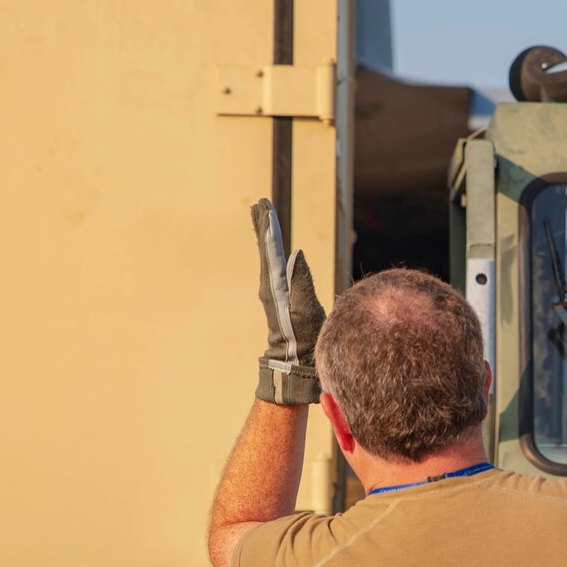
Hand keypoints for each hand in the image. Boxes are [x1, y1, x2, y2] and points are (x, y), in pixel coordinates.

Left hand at [252, 199, 325, 404]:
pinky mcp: (278, 298)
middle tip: (259, 203)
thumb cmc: (303, 340)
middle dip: (264, 225)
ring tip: (262, 217)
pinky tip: (273, 249)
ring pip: (267, 256)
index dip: (269, 227)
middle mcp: (269, 286)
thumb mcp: (306, 311)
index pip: (271, 249)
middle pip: (265, 249)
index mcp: (276, 285)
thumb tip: (294, 253)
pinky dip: (271, 251)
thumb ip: (300, 281)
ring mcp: (272, 292)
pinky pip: (272, 266)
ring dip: (265, 235)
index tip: (265, 206)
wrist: (295, 363)